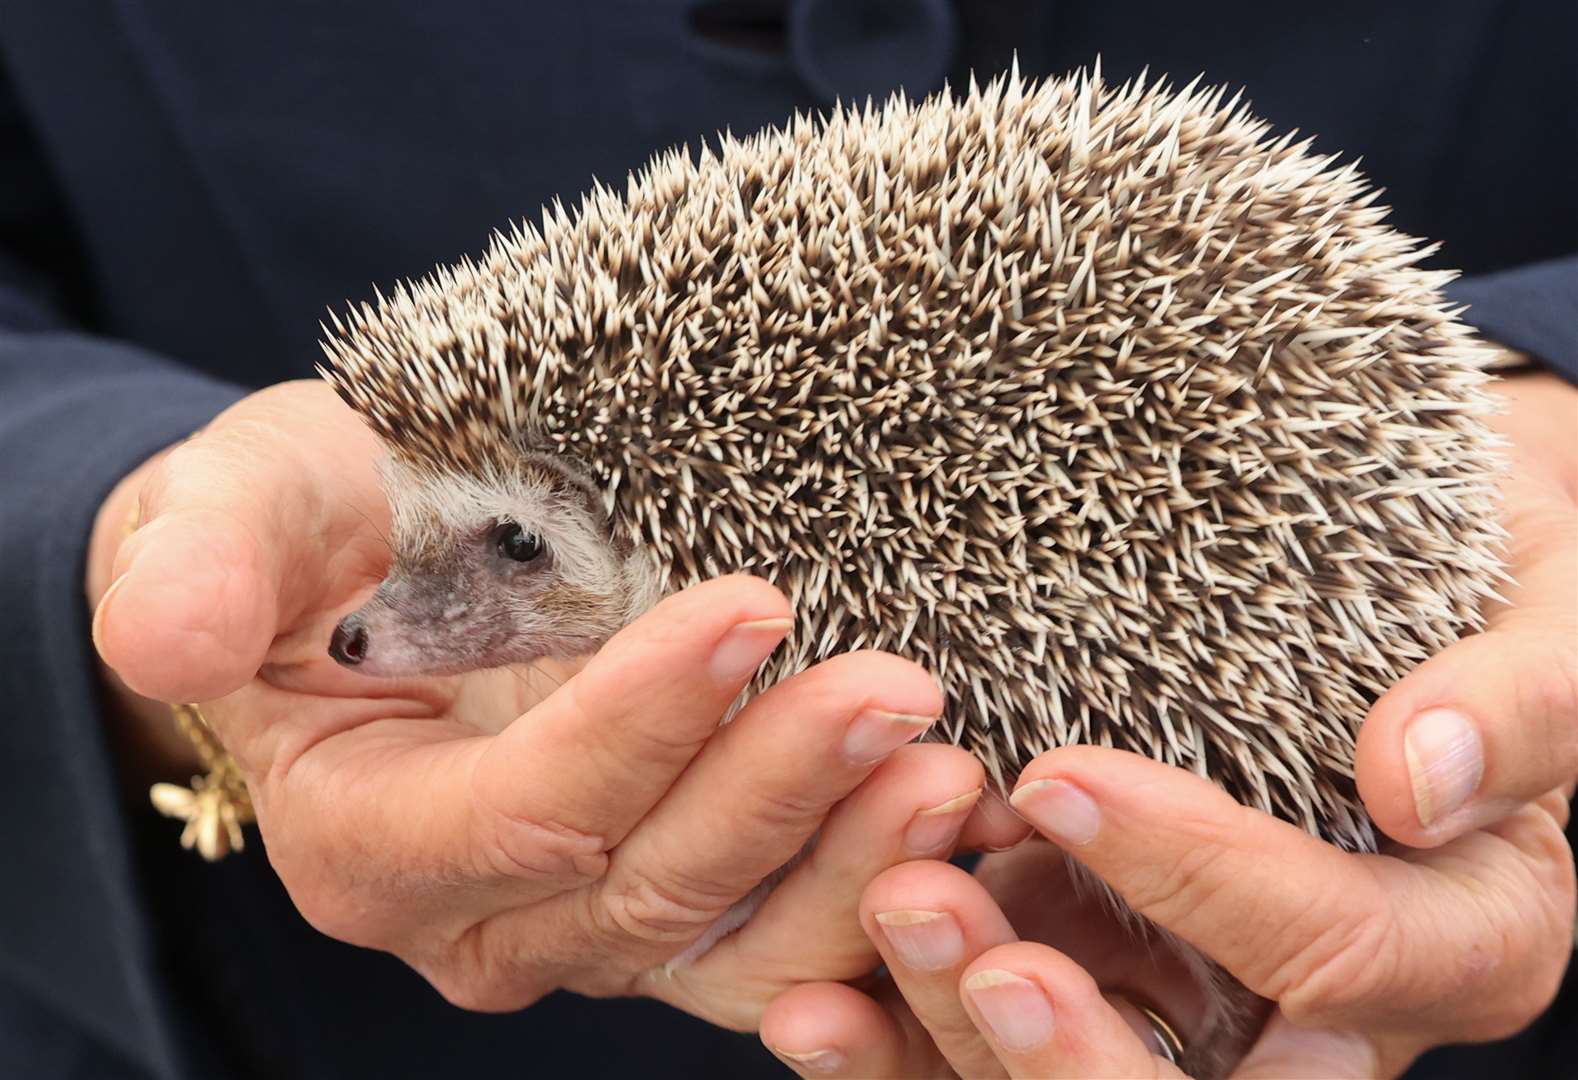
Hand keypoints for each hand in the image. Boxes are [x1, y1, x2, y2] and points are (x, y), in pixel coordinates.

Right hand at [87, 379, 1023, 1027]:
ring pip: (735, 949)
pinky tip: (968, 822)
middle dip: (777, 797)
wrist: (368, 578)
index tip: (748, 605)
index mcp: (376, 840)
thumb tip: (163, 634)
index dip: (635, 727)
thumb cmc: (310, 537)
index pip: (524, 813)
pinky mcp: (684, 896)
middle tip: (899, 692)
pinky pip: (784, 937)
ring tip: (957, 770)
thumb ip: (199, 567)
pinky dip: (876, 894)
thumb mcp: (233, 513)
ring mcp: (597, 921)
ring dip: (855, 870)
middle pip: (649, 892)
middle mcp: (489, 916)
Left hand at [762, 372, 1576, 1076]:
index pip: (1333, 950)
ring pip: (1083, 1075)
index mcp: (1462, 941)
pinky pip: (1007, 1046)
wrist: (1408, 590)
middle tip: (927, 910)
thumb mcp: (1554, 622)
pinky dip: (909, 1045)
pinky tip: (812, 1009)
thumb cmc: (1497, 588)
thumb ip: (1526, 704)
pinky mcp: (1112, 972)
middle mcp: (1330, 1013)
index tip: (1061, 773)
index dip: (1200, 879)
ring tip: (865, 925)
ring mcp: (1210, 1005)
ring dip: (957, 1028)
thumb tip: (1423, 778)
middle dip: (1058, 1037)